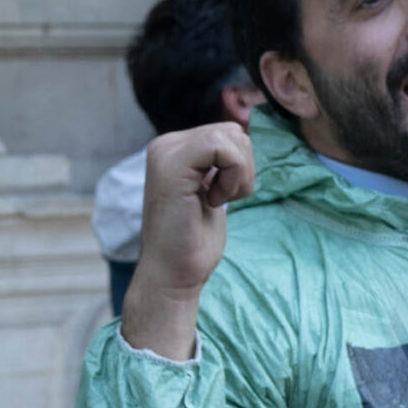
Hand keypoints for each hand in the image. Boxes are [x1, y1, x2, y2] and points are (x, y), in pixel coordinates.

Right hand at [120, 122, 253, 360]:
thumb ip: (219, 163)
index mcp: (172, 150)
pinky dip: (233, 176)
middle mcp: (164, 145)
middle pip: (232, 131)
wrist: (172, 275)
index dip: (239, 165)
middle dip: (242, 168)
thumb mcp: (211, 190)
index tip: (220, 196)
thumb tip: (243, 137)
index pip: (226, 133)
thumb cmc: (192, 243)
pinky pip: (223, 147)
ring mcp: (165, 153)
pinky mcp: (172, 165)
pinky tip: (214, 201)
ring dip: (238, 173)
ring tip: (215, 200)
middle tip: (221, 199)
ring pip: (231, 136)